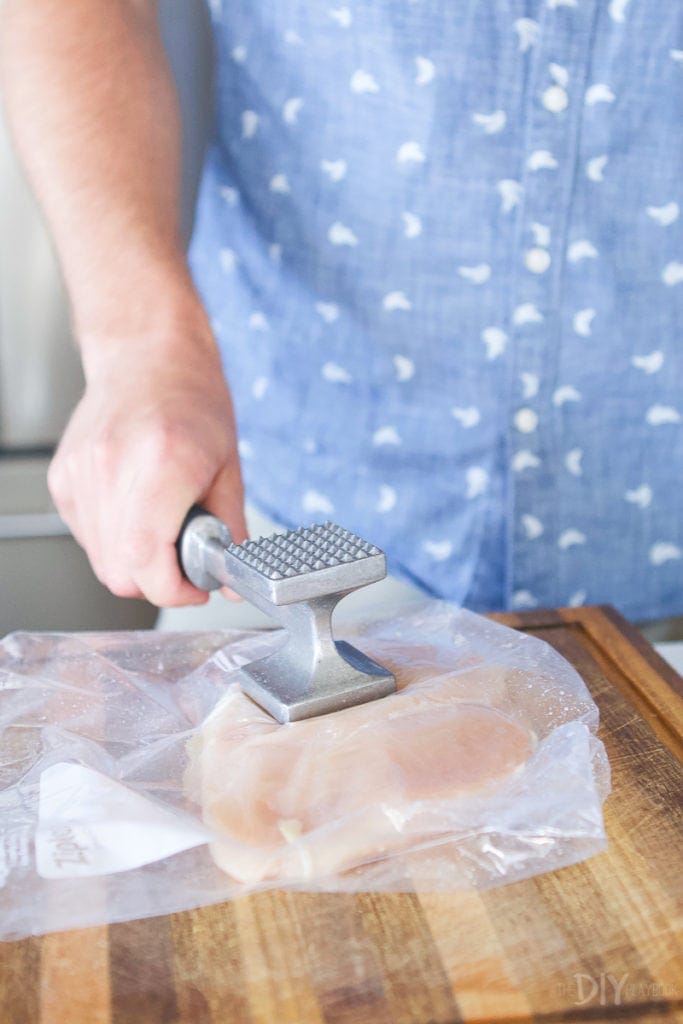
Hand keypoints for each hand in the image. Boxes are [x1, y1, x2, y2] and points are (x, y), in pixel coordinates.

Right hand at [48, 328, 246, 606]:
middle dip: (157, 582)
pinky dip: (115, 539)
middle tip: (185, 561)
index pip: (146, 560)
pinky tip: (137, 510)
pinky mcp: (63, 478)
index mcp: (163, 463)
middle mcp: (113, 468)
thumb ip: (232, 530)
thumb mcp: (228, 465)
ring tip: (162, 526)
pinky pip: (88, 537)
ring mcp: (81, 474)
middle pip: (120, 572)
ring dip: (135, 562)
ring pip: (101, 561)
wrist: (146, 355)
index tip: (196, 587)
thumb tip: (235, 580)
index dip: (173, 590)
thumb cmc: (192, 399)